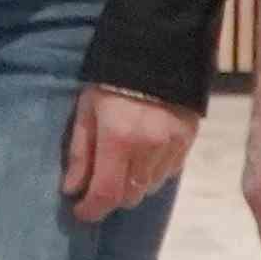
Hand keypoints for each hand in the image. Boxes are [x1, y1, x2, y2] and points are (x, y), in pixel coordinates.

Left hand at [63, 83, 199, 221]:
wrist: (160, 48)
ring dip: (133, 186)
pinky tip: (145, 158)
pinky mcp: (188, 141)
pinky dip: (153, 174)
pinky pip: (170, 173)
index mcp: (118, 140)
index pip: (106, 193)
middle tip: (99, 185)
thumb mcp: (87, 109)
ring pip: (150, 188)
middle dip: (111, 198)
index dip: (91, 210)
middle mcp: (148, 150)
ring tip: (122, 168)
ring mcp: (172, 147)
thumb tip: (72, 189)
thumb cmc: (112, 77)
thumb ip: (81, 151)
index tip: (80, 211)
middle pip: (130, 197)